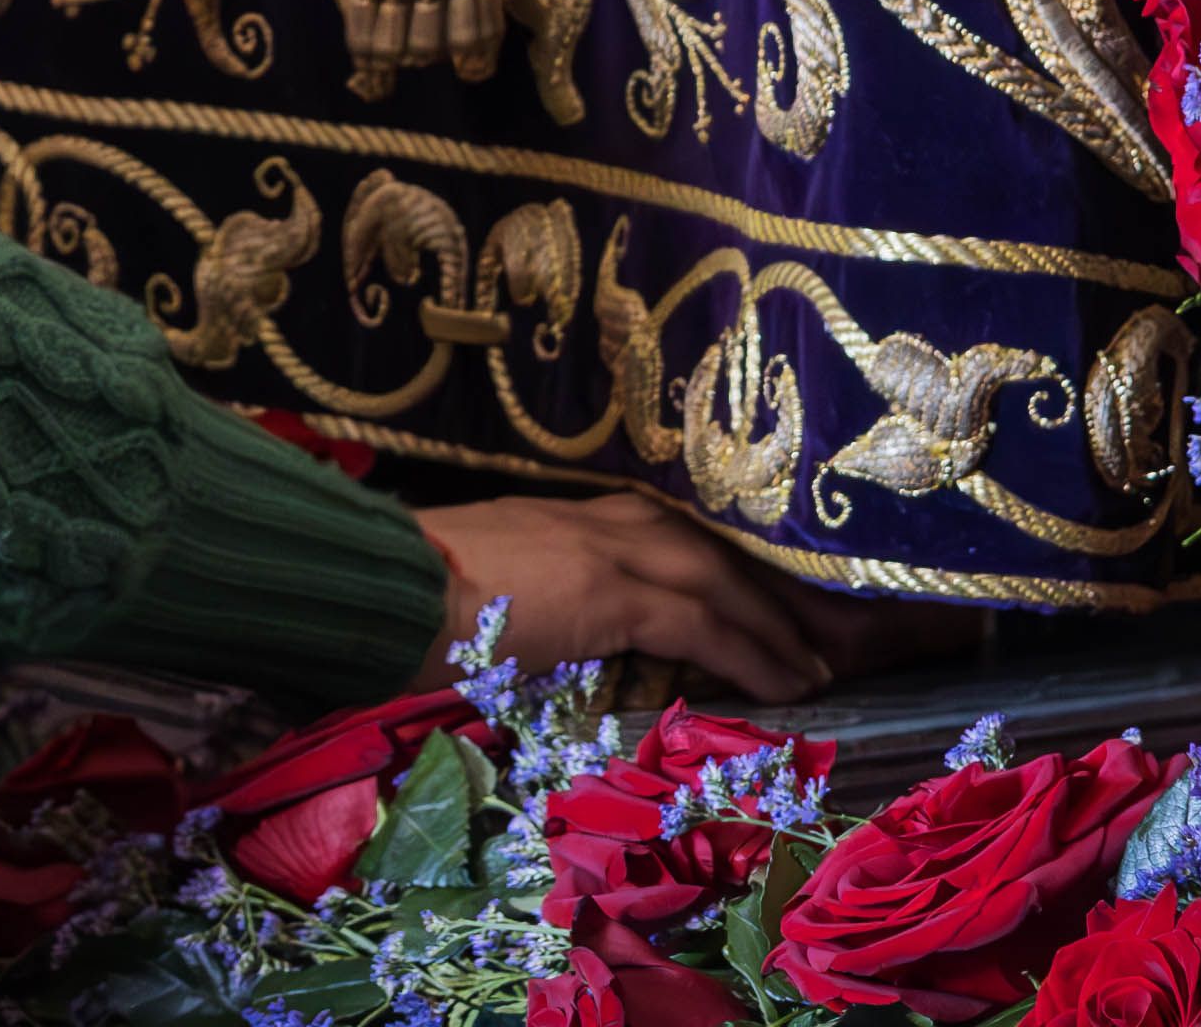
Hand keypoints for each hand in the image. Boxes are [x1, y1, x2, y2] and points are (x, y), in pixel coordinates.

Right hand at [416, 494, 827, 701]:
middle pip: (706, 548)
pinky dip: (750, 653)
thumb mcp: (485, 583)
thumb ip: (532, 593)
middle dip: (765, 591)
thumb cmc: (411, 596)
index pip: (665, 532)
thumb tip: (550, 630)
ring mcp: (604, 548)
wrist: (384, 586)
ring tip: (815, 666)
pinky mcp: (609, 591)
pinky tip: (784, 684)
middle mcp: (595, 519)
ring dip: (772, 625)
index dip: (720, 566)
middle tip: (815, 632)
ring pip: (717, 579)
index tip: (760, 596)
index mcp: (564, 517)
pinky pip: (702, 624)